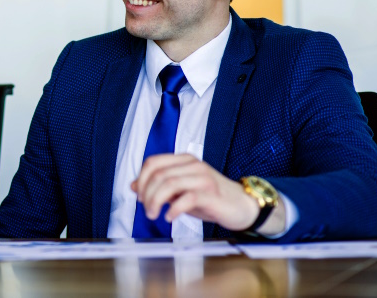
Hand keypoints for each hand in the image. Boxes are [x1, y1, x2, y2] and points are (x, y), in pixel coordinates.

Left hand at [131, 154, 259, 231]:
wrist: (242, 206)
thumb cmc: (210, 198)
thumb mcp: (181, 190)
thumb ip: (160, 186)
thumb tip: (134, 186)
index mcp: (184, 160)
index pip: (152, 162)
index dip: (141, 180)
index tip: (140, 197)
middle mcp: (193, 165)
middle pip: (157, 174)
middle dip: (147, 194)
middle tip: (147, 210)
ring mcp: (202, 178)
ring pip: (168, 184)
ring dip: (156, 202)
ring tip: (155, 215)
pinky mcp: (210, 193)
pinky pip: (186, 198)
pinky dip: (173, 209)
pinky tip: (170, 217)